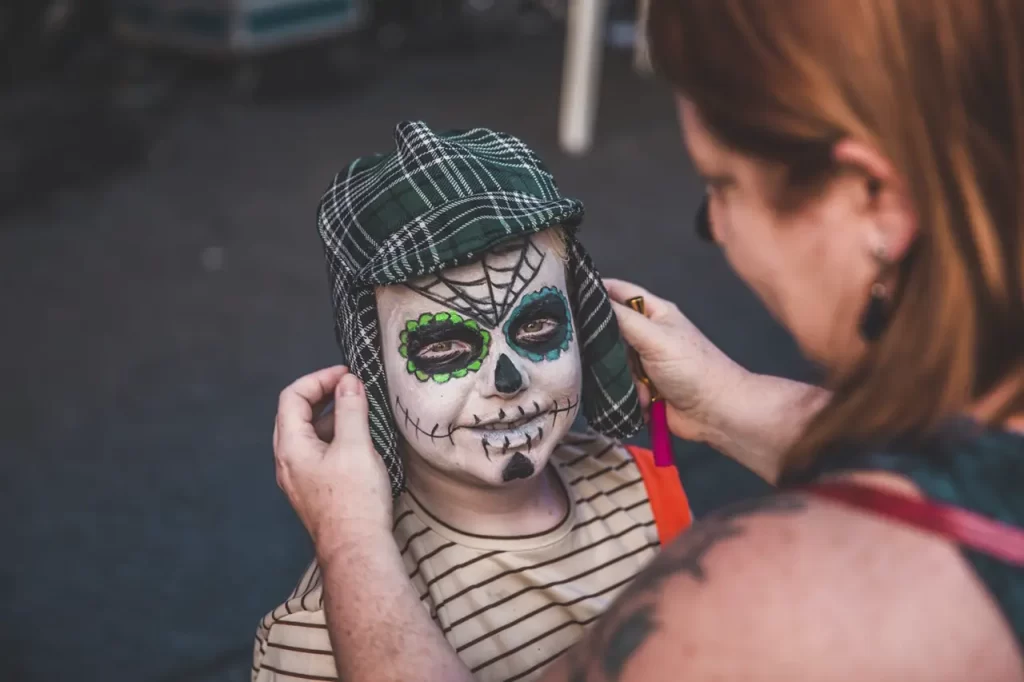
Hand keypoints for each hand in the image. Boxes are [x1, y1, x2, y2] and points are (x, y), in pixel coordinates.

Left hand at [273, 366, 392, 560]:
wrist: (357, 550)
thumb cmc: (355, 501)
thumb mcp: (356, 446)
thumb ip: (351, 409)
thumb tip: (348, 383)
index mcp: (291, 447)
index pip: (292, 397)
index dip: (318, 379)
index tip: (346, 374)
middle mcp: (288, 462)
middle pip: (295, 415)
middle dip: (322, 395)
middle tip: (350, 387)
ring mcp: (299, 479)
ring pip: (307, 435)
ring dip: (330, 416)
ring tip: (358, 410)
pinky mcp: (314, 491)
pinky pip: (317, 453)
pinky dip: (333, 437)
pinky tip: (357, 441)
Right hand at [604, 278, 747, 443]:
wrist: (715, 413)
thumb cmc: (693, 368)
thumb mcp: (656, 337)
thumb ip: (623, 319)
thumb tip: (592, 300)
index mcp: (654, 313)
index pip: (618, 292)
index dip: (595, 290)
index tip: (566, 294)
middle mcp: (646, 334)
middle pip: (608, 330)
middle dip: (602, 345)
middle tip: (595, 351)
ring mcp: (642, 362)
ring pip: (610, 362)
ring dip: (619, 376)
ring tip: (637, 384)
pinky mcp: (640, 388)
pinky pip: (617, 386)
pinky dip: (625, 394)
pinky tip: (642, 400)